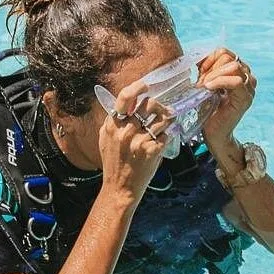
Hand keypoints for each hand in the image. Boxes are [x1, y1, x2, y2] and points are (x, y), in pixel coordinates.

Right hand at [97, 84, 169, 202]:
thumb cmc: (113, 163)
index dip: (139, 87)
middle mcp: (126, 130)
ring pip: (162, 117)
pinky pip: (166, 134)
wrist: (119, 188)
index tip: (146, 86)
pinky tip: (162, 141)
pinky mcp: (152, 150)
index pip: (126, 96)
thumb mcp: (106, 139)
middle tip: (161, 111)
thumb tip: (128, 103)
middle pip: (149, 104)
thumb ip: (115, 121)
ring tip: (166, 122)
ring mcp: (140, 140)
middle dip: (158, 105)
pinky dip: (167, 136)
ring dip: (167, 118)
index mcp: (113, 125)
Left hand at [197, 48, 256, 149]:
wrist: (213, 133)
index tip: (198, 73)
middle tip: (201, 83)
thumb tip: (197, 58)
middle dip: (211, 68)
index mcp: (237, 72)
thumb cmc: (206, 111)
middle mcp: (246, 77)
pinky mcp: (246, 98)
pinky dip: (220, 82)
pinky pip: (236, 81)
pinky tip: (209, 88)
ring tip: (204, 87)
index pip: (225, 53)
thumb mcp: (204, 86)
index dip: (209, 59)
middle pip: (229, 58)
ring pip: (234, 66)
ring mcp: (249, 87)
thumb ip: (205, 71)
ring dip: (214, 75)